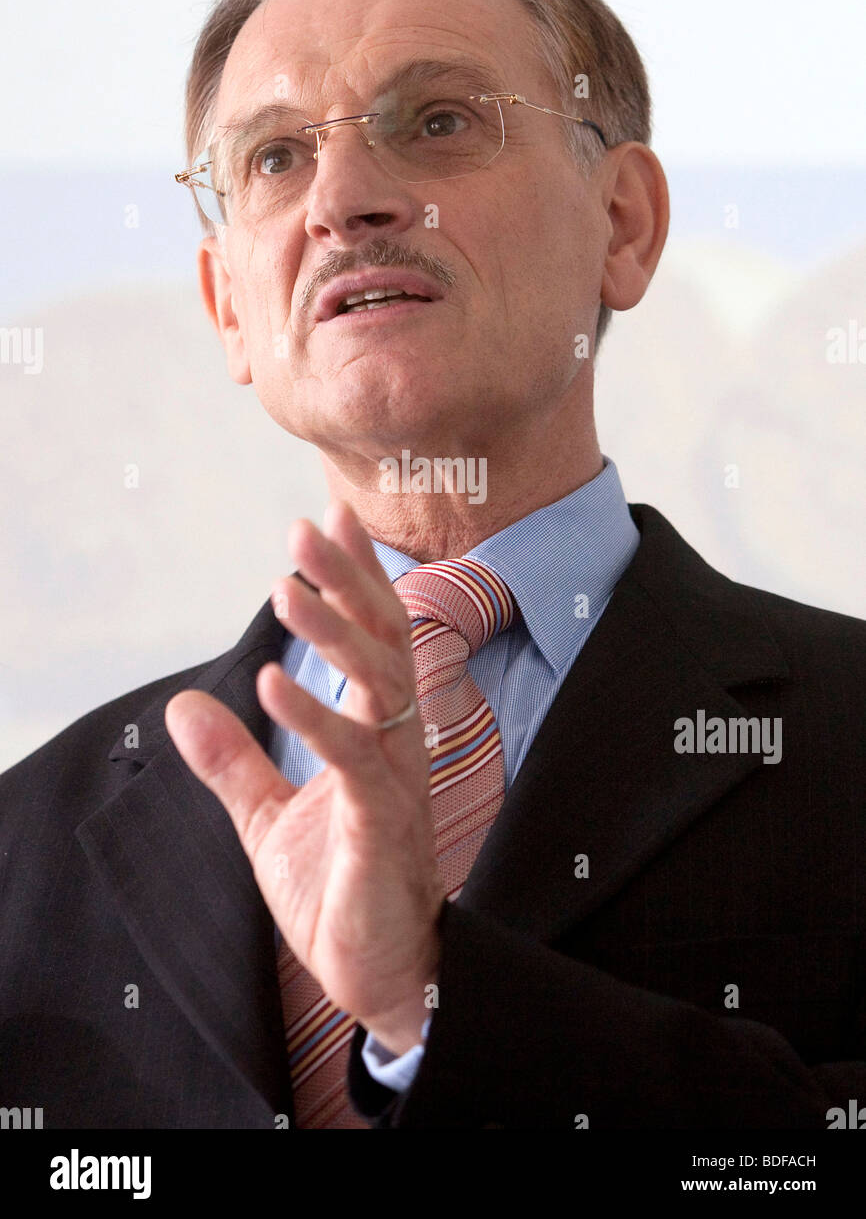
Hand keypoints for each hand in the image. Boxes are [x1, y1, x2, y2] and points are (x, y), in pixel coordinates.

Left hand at [164, 499, 443, 1054]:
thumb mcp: (268, 818)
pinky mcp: (383, 824)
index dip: (356, 579)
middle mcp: (398, 744)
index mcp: (379, 735)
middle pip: (384, 643)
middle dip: (348, 583)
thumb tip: (181, 705)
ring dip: (333, 634)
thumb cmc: (338, 889)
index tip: (332, 519)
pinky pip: (355, 758)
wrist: (380, 972)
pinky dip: (316, 717)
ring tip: (285, 591)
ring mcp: (397, 780)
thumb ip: (233, 762)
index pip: (374, 638)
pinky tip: (274, 681)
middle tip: (305, 529)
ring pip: (379, 687)